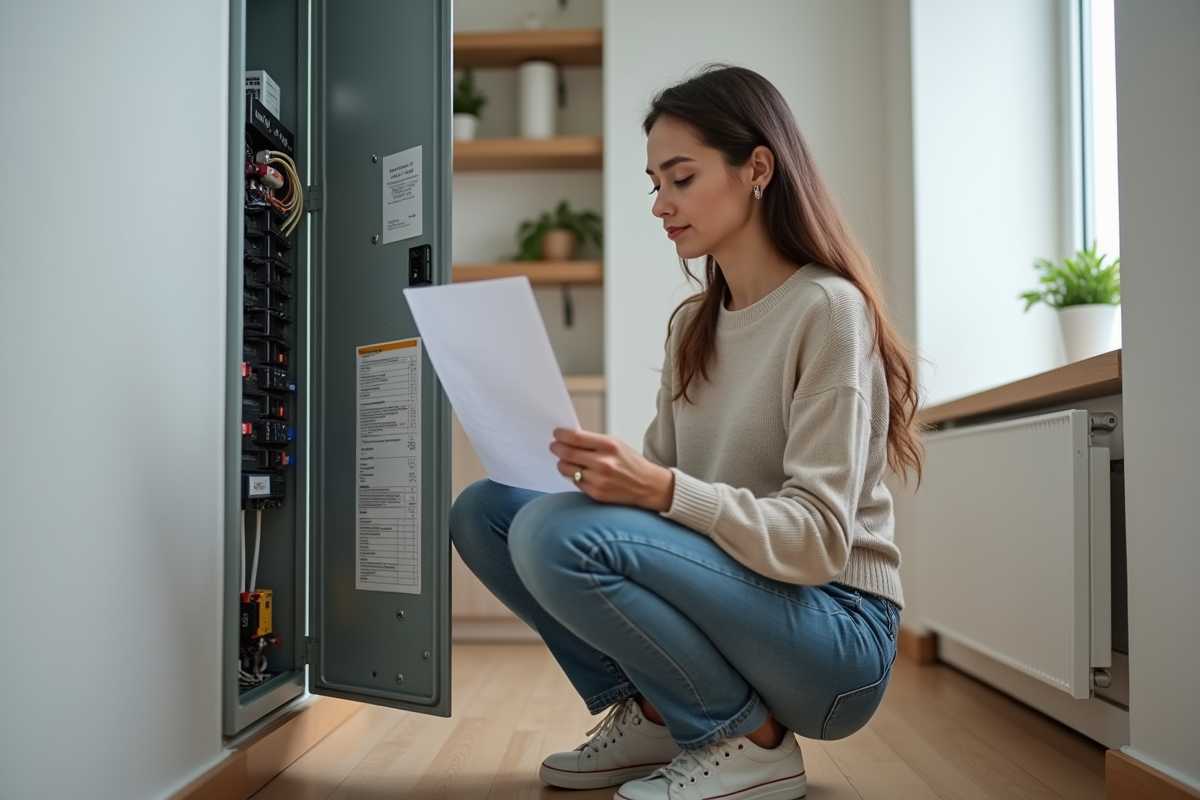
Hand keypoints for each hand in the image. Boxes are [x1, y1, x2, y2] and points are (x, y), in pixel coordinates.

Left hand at [550, 428, 674, 510]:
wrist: (648, 486)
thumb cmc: (631, 463)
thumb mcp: (616, 445)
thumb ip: (593, 442)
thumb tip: (568, 439)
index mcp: (609, 446)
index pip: (576, 438)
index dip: (562, 435)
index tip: (556, 434)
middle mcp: (604, 463)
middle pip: (568, 453)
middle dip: (557, 448)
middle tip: (554, 446)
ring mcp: (599, 480)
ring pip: (567, 470)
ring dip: (562, 463)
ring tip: (565, 460)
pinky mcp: (597, 494)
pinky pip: (575, 482)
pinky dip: (574, 476)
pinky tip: (579, 472)